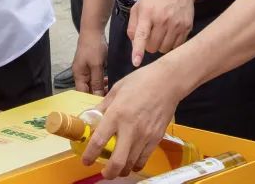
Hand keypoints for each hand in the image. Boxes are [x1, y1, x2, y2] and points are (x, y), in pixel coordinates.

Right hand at [72, 29, 107, 94]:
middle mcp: (80, 74)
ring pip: (92, 83)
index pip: (82, 93)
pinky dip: (101, 80)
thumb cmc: (93, 47)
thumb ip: (97, 81)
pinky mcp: (90, 65)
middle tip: (108, 97)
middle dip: (97, 93)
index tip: (102, 104)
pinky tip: (107, 81)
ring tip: (109, 90)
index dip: (91, 99)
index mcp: (78, 75)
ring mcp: (85, 69)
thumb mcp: (96, 65)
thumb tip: (97, 96)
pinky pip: (95, 77)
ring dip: (100, 87)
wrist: (93, 30)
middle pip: (87, 89)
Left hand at [81, 60, 183, 178]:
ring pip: (131, 164)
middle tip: (104, 172)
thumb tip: (92, 118)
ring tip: (117, 167)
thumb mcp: (117, 89)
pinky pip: (144, 159)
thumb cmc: (141, 81)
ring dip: (122, 170)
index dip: (89, 155)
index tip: (86, 161)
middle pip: (117, 162)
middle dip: (108, 173)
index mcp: (117, 114)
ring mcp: (145, 136)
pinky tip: (132, 161)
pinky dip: (136, 164)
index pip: (99, 141)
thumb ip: (104, 106)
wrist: (168, 81)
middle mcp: (130, 129)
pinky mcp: (156, 138)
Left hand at [127, 0, 195, 66]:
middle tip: (151, 34)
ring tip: (162, 33)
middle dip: (149, 44)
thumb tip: (134, 45)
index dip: (138, 50)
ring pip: (164, 49)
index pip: (142, 35)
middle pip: (152, 47)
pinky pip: (176, 47)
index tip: (136, 62)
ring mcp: (176, 25)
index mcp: (147, 14)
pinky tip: (170, 33)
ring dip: (160, 45)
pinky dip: (171, 44)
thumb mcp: (139, 6)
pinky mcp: (187, 28)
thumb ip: (133, 26)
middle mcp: (162, 20)